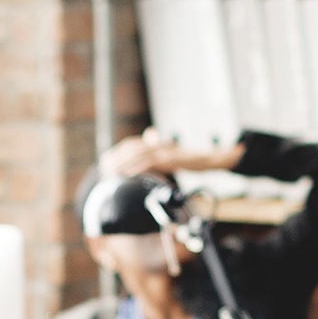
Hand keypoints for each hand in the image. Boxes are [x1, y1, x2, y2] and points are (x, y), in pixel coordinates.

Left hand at [100, 128, 242, 180]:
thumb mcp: (176, 157)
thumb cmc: (196, 159)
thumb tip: (152, 153)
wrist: (214, 158)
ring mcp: (166, 151)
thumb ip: (162, 156)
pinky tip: (129, 174)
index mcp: (159, 144)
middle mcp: (160, 144)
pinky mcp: (172, 158)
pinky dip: (138, 168)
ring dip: (124, 163)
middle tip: (104, 167)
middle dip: (117, 157)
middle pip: (133, 148)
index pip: (134, 145)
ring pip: (139, 154)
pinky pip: (151, 162)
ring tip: (112, 171)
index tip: (107, 162)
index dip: (119, 153)